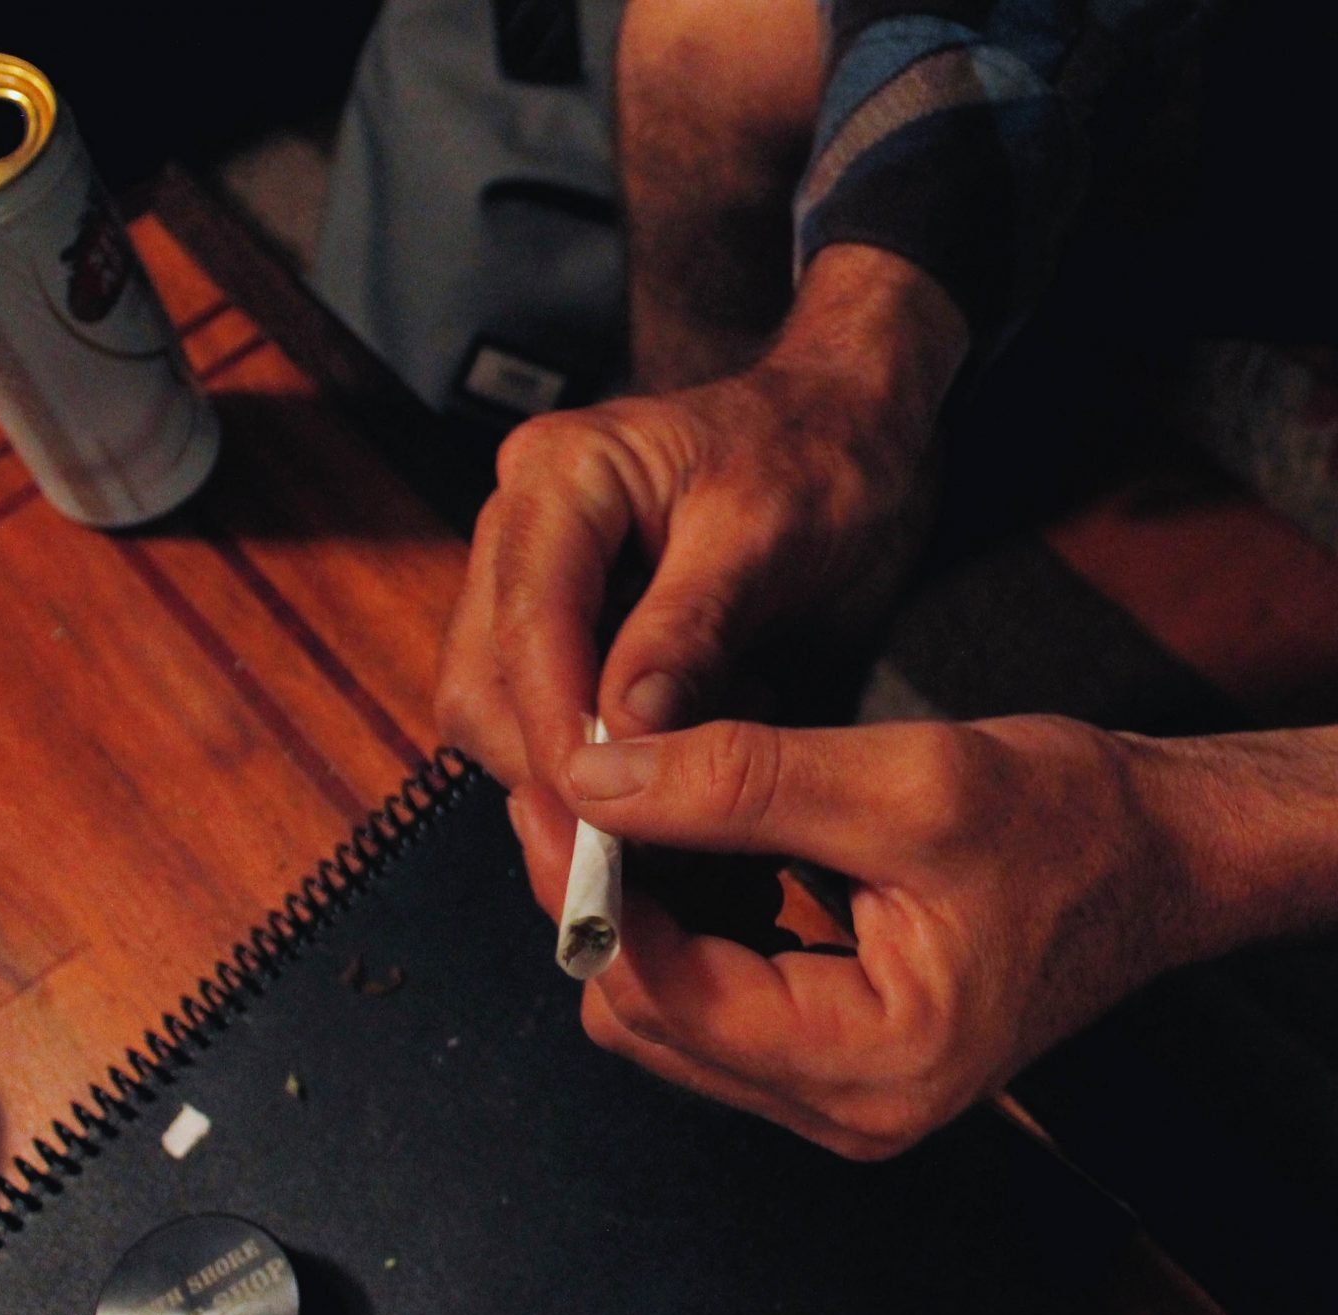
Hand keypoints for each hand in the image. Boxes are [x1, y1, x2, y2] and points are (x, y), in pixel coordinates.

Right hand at [435, 246, 967, 871]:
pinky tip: (677, 808)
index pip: (524, 624)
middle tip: (622, 861)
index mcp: (560, 476)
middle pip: (486, 683)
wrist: (851, 430)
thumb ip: (690, 629)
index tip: (604, 816)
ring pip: (509, 717)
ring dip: (575, 788)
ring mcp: (541, 583)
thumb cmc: (819, 457)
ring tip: (666, 840)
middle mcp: (526, 528)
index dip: (556, 729)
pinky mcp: (575, 633)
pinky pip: (559, 722)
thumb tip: (621, 732)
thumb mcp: (768, 534)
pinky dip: (609, 777)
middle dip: (548, 775)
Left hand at [536, 716, 1337, 1158]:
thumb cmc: (1075, 825)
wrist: (1165, 860)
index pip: (665, 991)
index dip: (593, 886)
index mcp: (872, 1060)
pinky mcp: (839, 1062)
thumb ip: (743, 782)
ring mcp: (842, 1097)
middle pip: (645, 1018)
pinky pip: (716, 1004)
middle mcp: (848, 1109)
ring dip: (642, 907)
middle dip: (606, 898)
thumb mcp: (909, 782)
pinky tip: (708, 842)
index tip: (563, 780)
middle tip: (595, 776)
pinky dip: (690, 923)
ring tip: (649, 796)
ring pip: (669, 1013)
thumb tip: (597, 780)